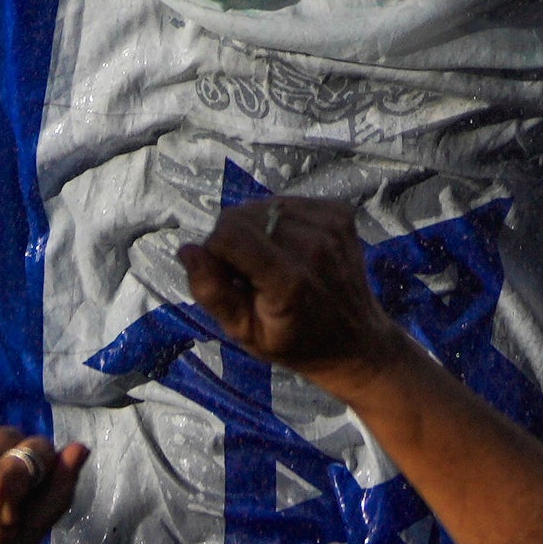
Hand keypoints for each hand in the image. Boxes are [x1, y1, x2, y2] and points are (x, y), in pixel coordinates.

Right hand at [177, 195, 410, 390]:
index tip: (227, 277)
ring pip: (263, 205)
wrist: (355, 339)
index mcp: (288, 281)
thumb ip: (212, 293)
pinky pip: (288, 201)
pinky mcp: (341, 211)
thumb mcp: (245, 333)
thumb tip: (187, 250)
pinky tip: (291, 247)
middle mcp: (313, 245)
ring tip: (271, 261)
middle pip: (242, 216)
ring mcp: (332, 225)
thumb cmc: (294, 342)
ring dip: (257, 229)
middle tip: (249, 273)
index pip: (228, 235)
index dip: (214, 253)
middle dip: (232, 240)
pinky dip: (280, 220)